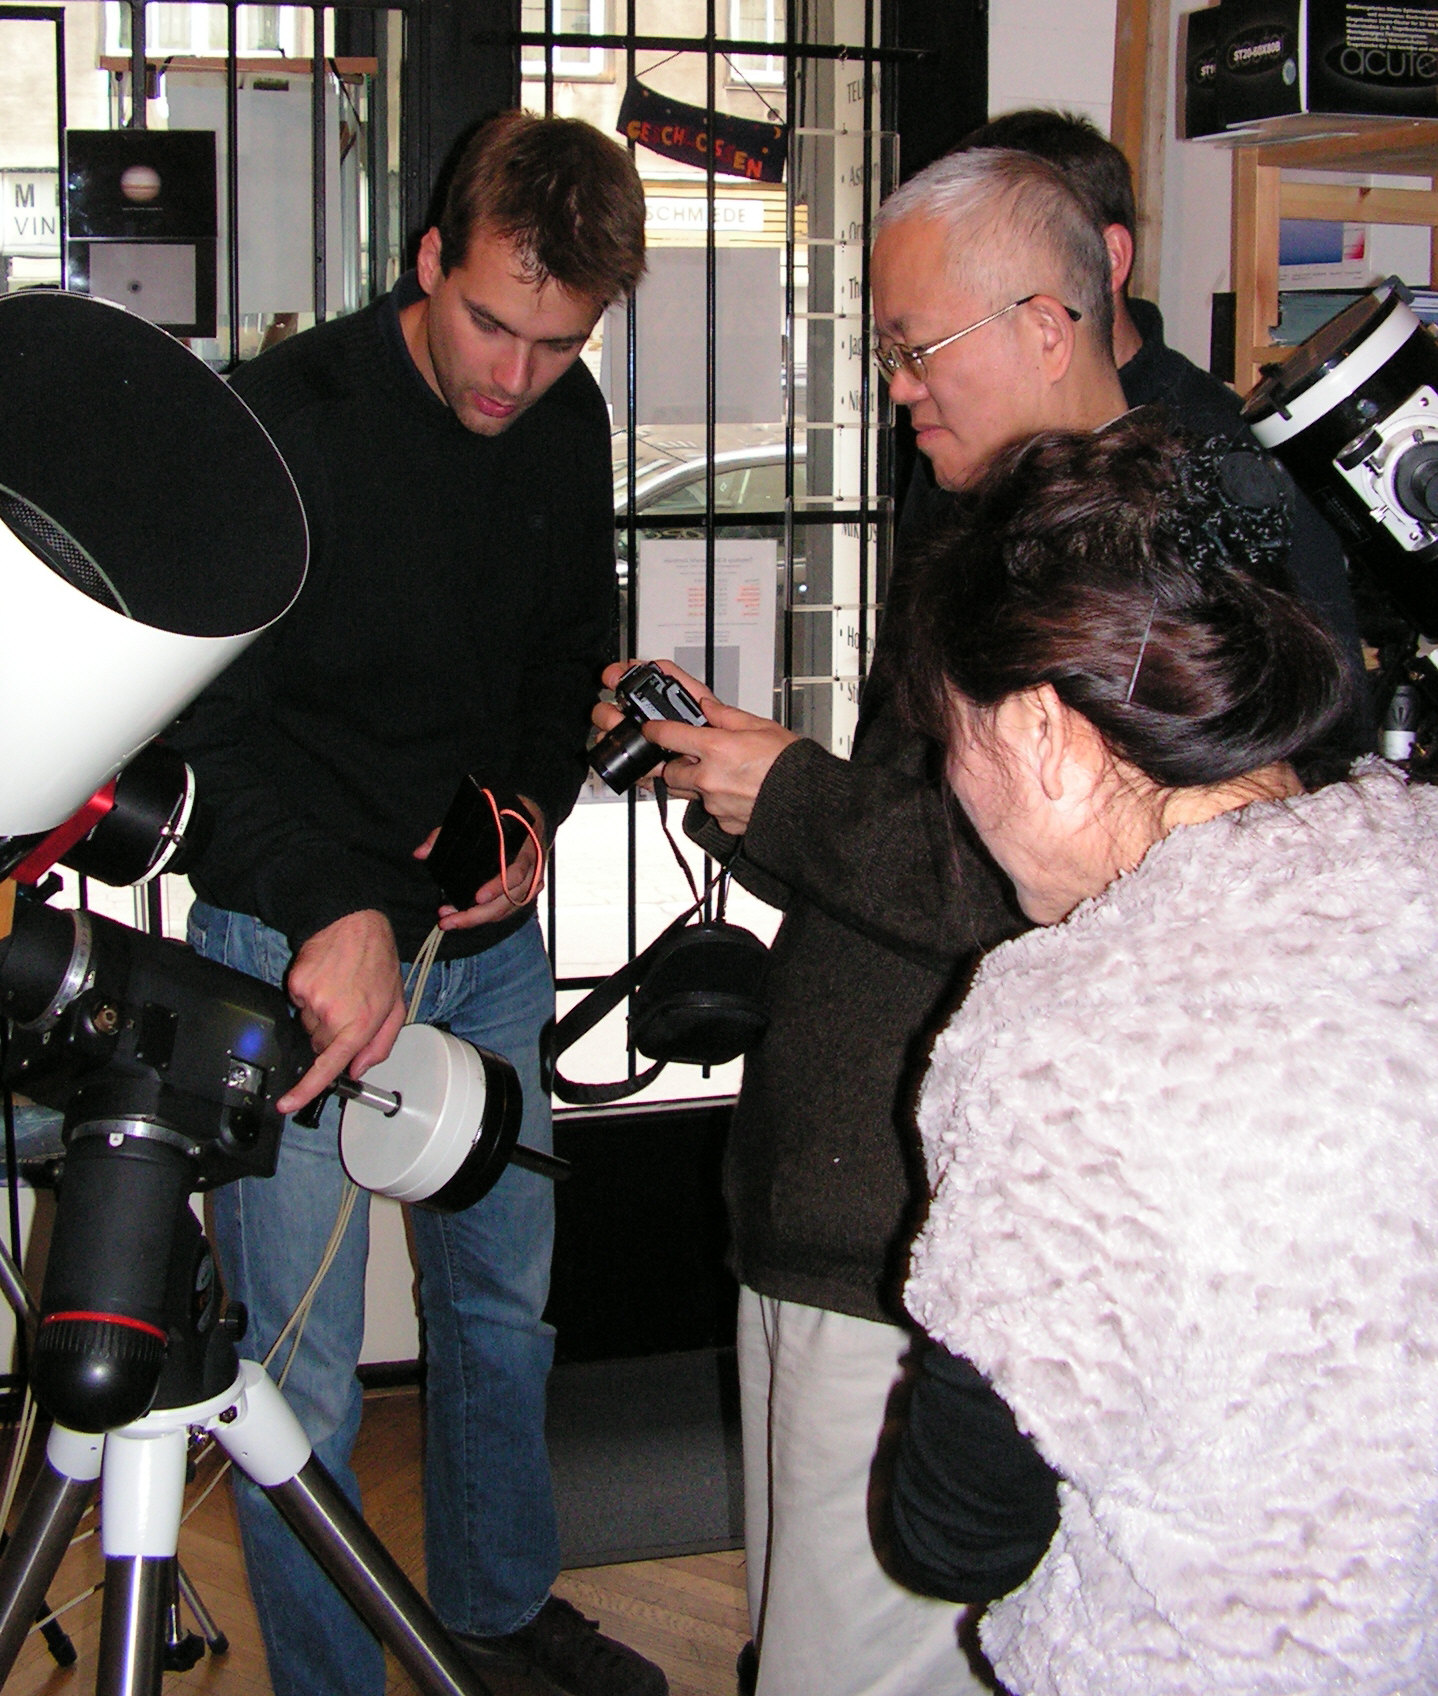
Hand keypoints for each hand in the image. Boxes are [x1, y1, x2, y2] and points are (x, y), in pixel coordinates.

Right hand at [279, 909, 405, 1114]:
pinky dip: (309, 996)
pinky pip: (297, 1004)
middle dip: (331, 1034)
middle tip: (348, 1006)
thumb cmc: (378, 961)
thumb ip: (380, 1043)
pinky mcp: (296, 985)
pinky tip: (327, 977)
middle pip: (319, 1046)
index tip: (287, 1104)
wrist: (353, 922)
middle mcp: (334, 1016)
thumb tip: (357, 1069)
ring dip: (320, 1014)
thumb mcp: (395, 1005)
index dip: (305, 1090)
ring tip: (340, 987)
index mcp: (361, 1024)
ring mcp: (312, 1001)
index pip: (328, 1066)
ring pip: (307, 1025)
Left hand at [413, 796, 546, 930]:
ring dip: (480, 919)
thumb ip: (445, 835)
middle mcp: (533, 867)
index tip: (477, 897)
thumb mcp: (476, 818)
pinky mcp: (529, 891)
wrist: (534, 816)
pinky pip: (511, 910)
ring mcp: (533, 881)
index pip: (515, 871)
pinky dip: (490, 917)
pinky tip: (468, 919)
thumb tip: (420, 853)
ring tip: (451, 921)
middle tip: (449, 920)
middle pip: (510, 900)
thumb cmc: (503, 817)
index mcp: (524, 846)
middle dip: (478, 914)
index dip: (498, 887)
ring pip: (509, 909)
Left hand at [597, 659, 796, 833]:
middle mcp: (710, 778)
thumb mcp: (761, 726)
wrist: (810, 801)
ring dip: (691, 783)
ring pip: (686, 793)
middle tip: (685, 756)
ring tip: (712, 773)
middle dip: (672, 763)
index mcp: (717, 748)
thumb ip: (727, 715)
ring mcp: (715, 803)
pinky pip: (708, 810)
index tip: (652, 729)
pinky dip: (714, 801)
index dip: (654, 730)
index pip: (667, 735)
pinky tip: (730, 792)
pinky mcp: (724, 822)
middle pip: (668, 771)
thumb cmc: (791, 764)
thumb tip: (708, 706)